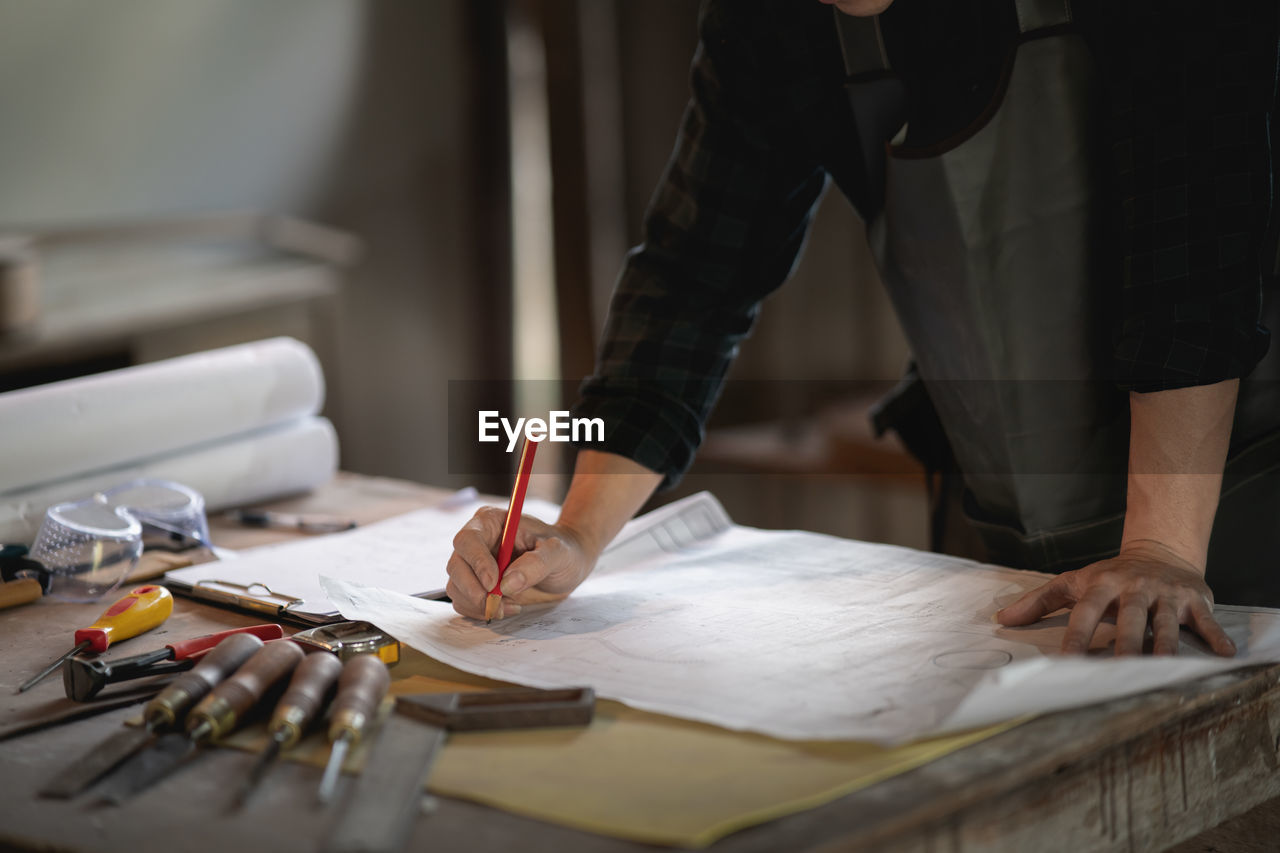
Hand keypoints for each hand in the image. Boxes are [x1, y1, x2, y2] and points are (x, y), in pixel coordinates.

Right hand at [446, 507, 596, 620]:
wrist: (567, 565)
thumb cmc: (563, 550)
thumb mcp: (558, 552)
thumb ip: (536, 564)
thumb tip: (507, 583)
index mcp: (491, 522)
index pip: (469, 539)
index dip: (476, 563)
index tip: (493, 584)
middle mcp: (477, 542)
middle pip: (456, 565)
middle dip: (473, 590)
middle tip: (497, 604)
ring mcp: (474, 565)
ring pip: (456, 587)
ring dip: (479, 604)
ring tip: (512, 605)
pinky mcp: (476, 586)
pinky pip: (464, 602)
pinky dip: (481, 611)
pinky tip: (508, 608)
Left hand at [995, 540, 1235, 656]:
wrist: (1159, 552)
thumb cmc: (1109, 577)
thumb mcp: (1073, 583)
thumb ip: (1038, 602)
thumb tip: (1001, 620)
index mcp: (1102, 586)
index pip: (1085, 614)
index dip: (1077, 638)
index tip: (1066, 663)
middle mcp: (1134, 589)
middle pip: (1128, 621)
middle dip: (1124, 645)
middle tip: (1119, 671)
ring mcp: (1165, 595)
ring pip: (1165, 624)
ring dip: (1165, 646)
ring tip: (1163, 668)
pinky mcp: (1194, 600)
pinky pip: (1205, 621)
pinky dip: (1215, 636)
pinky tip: (1225, 655)